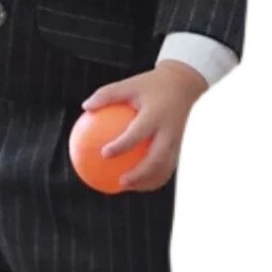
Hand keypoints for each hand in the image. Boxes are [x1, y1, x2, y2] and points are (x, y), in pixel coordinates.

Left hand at [80, 60, 208, 191]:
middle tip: (121, 182)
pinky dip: (154, 176)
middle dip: (140, 174)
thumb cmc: (150, 85)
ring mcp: (178, 141)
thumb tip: (85, 107)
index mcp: (156, 115)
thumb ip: (107, 95)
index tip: (104, 154)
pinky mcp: (182, 146)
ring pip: (165, 168)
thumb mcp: (129, 84)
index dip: (122, 145)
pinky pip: (169, 166)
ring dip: (148, 181)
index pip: (138, 134)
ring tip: (128, 187)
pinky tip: (138, 181)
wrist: (186, 84)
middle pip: (157, 159)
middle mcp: (169, 131)